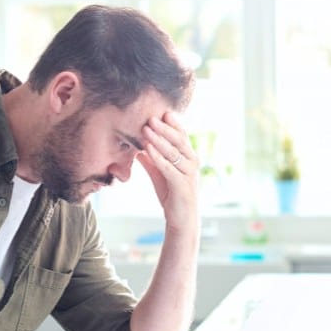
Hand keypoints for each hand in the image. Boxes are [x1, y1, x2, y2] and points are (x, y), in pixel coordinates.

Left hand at [135, 111, 198, 231]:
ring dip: (159, 139)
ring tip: (146, 129)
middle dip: (164, 128)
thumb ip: (151, 160)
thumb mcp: (159, 173)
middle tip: (150, 116)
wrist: (181, 218)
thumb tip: (138, 147)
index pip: (181, 135)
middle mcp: (192, 162)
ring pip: (174, 152)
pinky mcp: (182, 185)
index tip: (160, 111)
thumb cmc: (172, 195)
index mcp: (189, 157)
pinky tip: (148, 149)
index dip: (172, 123)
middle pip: (178, 140)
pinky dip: (158, 157)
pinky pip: (169, 167)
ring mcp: (189, 173)